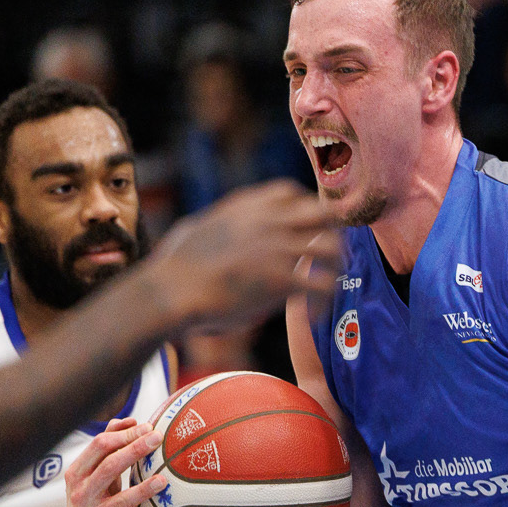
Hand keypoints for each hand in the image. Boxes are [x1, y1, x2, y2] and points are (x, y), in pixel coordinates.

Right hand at [65, 417, 165, 506]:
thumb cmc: (98, 491)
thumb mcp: (96, 468)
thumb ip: (110, 443)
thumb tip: (131, 420)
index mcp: (77, 473)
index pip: (99, 446)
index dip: (125, 435)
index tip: (150, 427)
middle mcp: (81, 495)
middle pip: (109, 468)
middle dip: (135, 451)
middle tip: (158, 439)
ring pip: (119, 502)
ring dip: (142, 490)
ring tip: (164, 480)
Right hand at [146, 181, 340, 329]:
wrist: (172, 289)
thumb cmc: (174, 267)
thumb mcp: (197, 229)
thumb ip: (217, 226)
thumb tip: (207, 229)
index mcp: (247, 206)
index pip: (291, 191)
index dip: (304, 209)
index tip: (306, 228)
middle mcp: (270, 221)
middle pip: (324, 212)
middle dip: (333, 232)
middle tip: (328, 257)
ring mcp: (279, 247)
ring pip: (333, 248)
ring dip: (335, 269)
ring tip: (326, 289)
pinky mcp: (282, 278)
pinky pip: (324, 286)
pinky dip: (324, 302)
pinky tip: (313, 315)